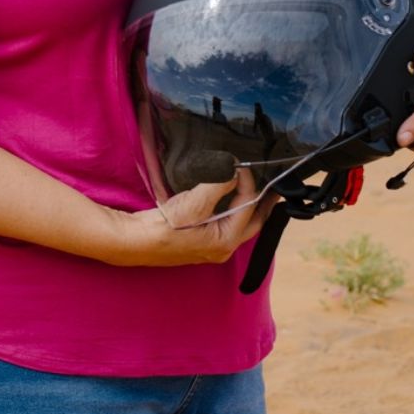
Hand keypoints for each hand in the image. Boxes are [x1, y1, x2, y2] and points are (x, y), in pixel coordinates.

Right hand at [120, 170, 272, 266]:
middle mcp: (225, 248)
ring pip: (241, 227)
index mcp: (227, 239)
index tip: (240, 165)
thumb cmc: (165, 226)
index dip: (247, 182)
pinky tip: (230, 203)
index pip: (248, 206)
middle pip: (254, 224)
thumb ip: (217, 185)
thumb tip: (234, 172)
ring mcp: (213, 249)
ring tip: (256, 193)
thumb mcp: (193, 202)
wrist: (138, 242)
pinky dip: (234, 213)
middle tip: (275, 189)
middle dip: (266, 205)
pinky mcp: (202, 244)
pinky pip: (228, 228)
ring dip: (250, 209)